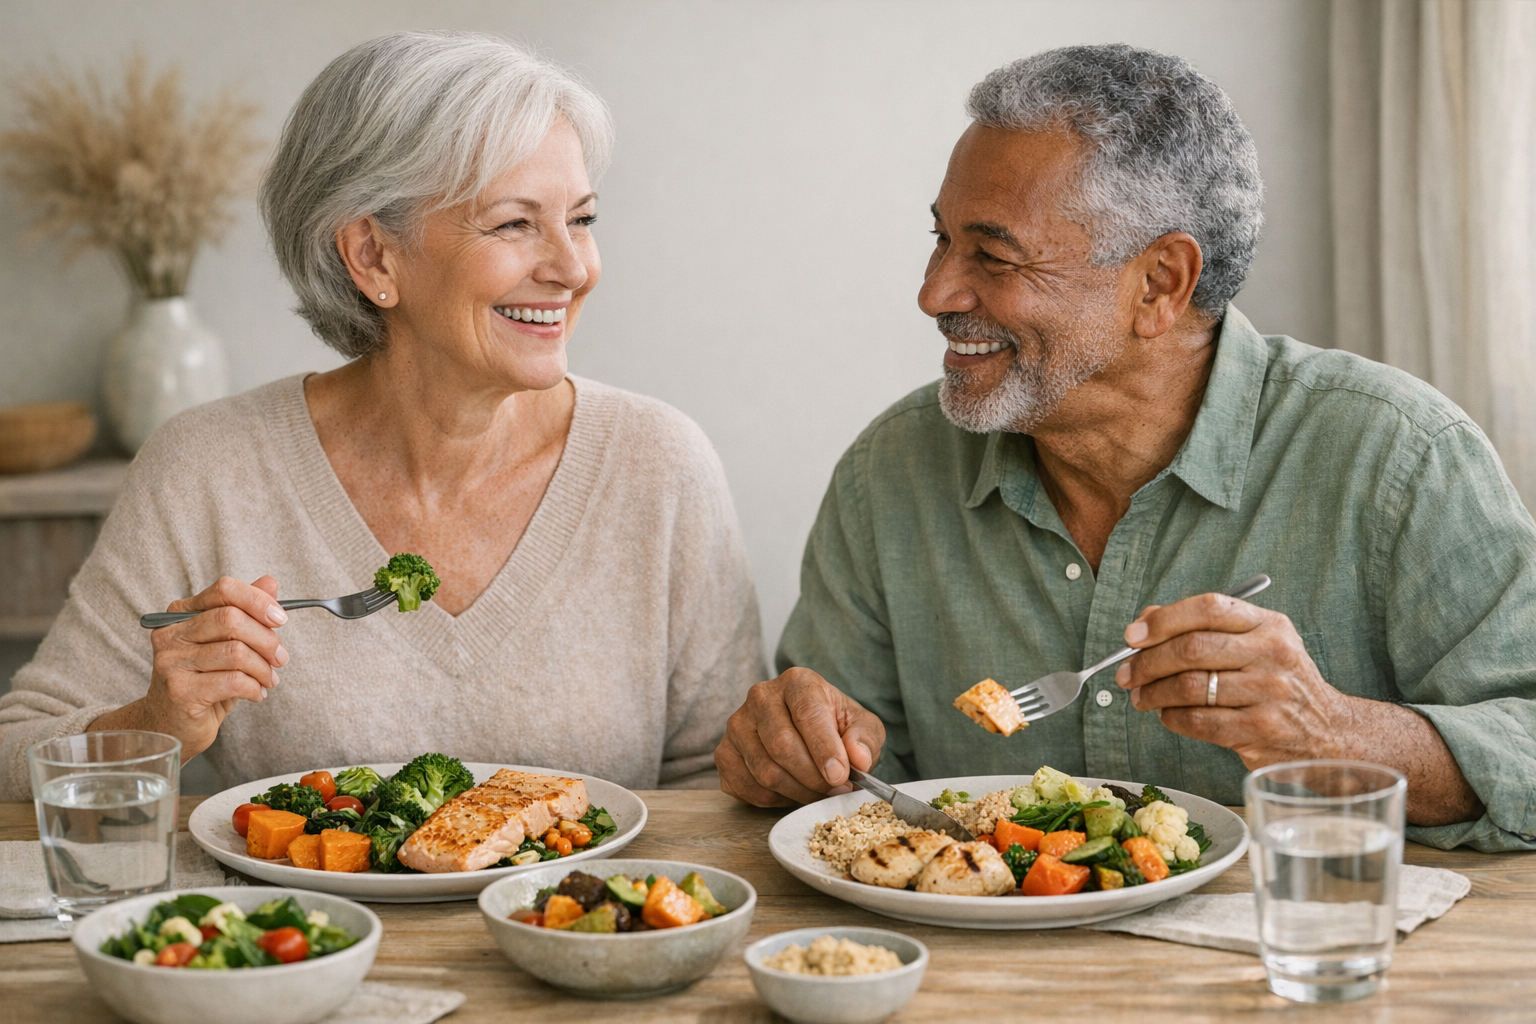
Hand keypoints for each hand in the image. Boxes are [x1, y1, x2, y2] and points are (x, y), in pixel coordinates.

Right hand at [95, 576, 288, 758]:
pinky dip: (255, 688)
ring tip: (269, 679)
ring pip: (236, 652)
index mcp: (181, 614)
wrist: (171, 724)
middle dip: (267, 639)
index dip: (258, 600)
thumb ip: (245, 611)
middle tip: (280, 658)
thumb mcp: (225, 643)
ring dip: (264, 668)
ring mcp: (171, 663)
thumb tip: (270, 582)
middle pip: (231, 619)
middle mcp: (171, 635)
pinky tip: (257, 694)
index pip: (223, 590)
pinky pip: (233, 681)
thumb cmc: (203, 679)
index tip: (281, 619)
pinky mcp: (180, 691)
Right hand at [715, 667, 885, 806]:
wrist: (807, 734)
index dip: (824, 748)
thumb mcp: (862, 726)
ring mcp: (737, 725)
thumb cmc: (836, 727)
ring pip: (765, 771)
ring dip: (797, 791)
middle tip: (835, 789)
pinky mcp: (724, 753)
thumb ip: (864, 738)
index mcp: (797, 682)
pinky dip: (775, 799)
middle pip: (782, 745)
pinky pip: (748, 787)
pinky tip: (792, 791)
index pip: (807, 713)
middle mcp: (761, 697)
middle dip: (813, 777)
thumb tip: (858, 758)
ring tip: (818, 792)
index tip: (840, 775)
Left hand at [1114, 592, 1352, 768]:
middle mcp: (1273, 655)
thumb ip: (1203, 627)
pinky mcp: (1261, 731)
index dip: (1164, 620)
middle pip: (1193, 649)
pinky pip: (1199, 722)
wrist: (1329, 733)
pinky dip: (1172, 719)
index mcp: (1269, 625)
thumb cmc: (1277, 682)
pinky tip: (1167, 716)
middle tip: (1126, 674)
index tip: (1132, 636)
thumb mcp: (1254, 643)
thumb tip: (1145, 621)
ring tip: (1141, 697)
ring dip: (1153, 694)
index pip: (1210, 608)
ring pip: (1191, 687)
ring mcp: (1269, 694)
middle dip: (1148, 662)